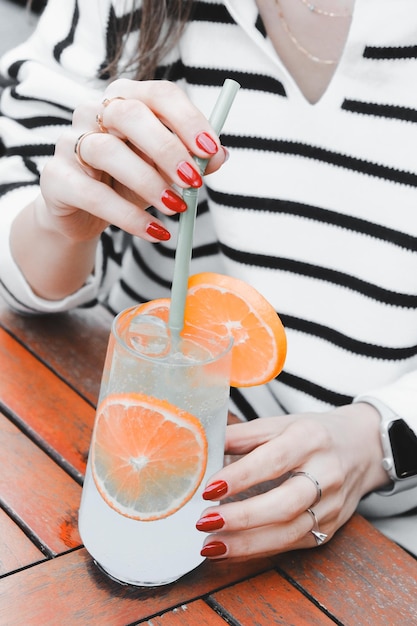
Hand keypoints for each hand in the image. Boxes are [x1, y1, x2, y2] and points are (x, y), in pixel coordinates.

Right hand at [38, 78, 226, 242]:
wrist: (83, 215)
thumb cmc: (127, 183)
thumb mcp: (164, 172)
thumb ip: (191, 161)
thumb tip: (220, 155)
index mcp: (126, 99)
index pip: (159, 94)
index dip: (188, 120)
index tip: (211, 151)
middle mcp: (94, 112)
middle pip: (130, 113)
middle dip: (167, 149)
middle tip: (193, 182)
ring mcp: (70, 142)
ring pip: (107, 151)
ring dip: (149, 182)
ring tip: (177, 208)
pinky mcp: (56, 178)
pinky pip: (92, 194)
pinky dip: (129, 216)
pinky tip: (155, 231)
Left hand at [196, 403, 389, 559]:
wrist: (362, 447)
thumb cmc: (312, 434)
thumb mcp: (280, 423)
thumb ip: (243, 435)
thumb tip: (203, 447)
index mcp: (310, 439)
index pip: (273, 460)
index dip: (241, 476)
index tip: (209, 488)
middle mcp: (326, 473)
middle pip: (285, 503)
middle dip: (242, 517)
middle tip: (205, 521)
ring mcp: (332, 505)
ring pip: (289, 532)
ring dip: (247, 543)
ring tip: (210, 544)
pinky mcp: (331, 528)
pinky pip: (293, 544)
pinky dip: (259, 549)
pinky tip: (232, 549)